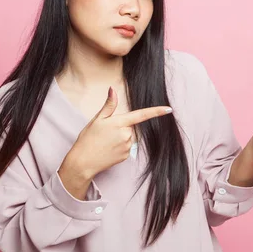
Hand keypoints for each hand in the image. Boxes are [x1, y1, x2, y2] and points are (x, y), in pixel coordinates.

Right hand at [58, 87, 172, 197]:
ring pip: (128, 137)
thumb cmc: (88, 139)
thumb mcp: (97, 120)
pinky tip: (108, 149)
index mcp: (120, 123)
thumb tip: (112, 89)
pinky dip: (119, 147)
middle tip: (105, 132)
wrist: (83, 162)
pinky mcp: (126, 156)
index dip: (157, 111)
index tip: (169, 109)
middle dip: (121, 127)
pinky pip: (126, 147)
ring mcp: (127, 146)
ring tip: (105, 142)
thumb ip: (109, 105)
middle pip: (130, 126)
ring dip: (120, 137)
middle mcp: (126, 134)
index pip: (142, 115)